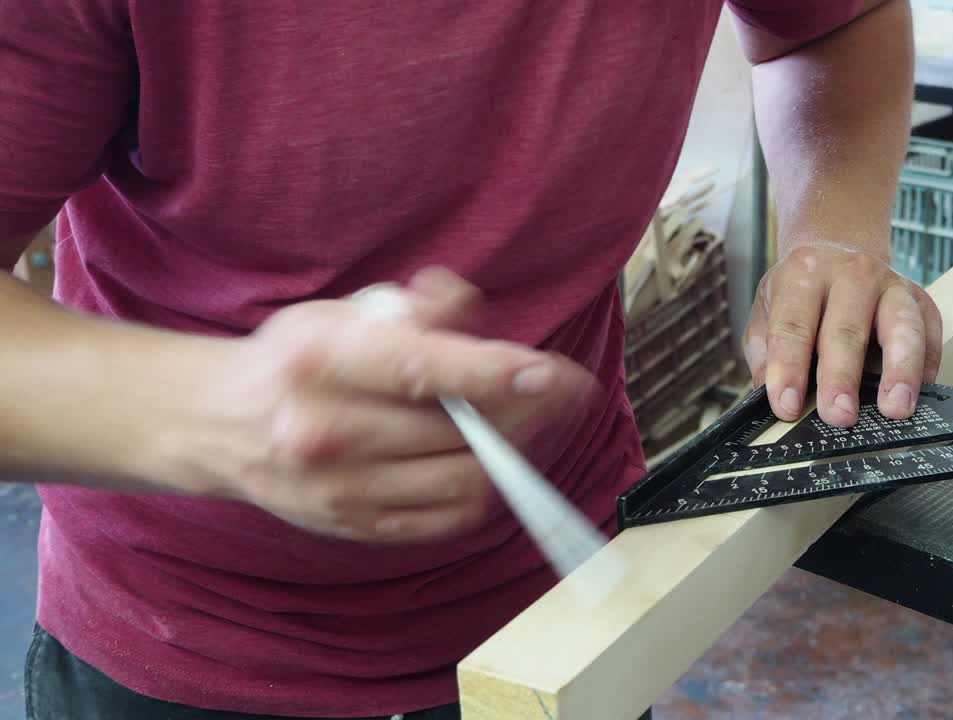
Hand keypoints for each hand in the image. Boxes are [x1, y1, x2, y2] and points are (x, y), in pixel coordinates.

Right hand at [186, 267, 597, 542]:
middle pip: (455, 430)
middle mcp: (325, 432)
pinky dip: (487, 489)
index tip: (547, 370)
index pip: (420, 370)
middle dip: (526, 409)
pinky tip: (497, 458)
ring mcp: (340, 489)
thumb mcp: (343, 313)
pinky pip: (448, 518)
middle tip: (564, 389)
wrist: (220, 427)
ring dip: (516, 451)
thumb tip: (470, 307)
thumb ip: (415, 309)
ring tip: (535, 420)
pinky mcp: (356, 526)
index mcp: (321, 363)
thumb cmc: (297, 360)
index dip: (492, 372)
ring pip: (463, 480)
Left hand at [742, 244, 941, 426]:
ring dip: (900, 371)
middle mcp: (851, 274)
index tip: (787, 405)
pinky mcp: (922, 301)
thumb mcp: (767, 310)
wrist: (837, 253)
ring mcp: (892, 285)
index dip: (788, 369)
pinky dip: (927, 368)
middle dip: (842, 377)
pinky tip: (918, 393)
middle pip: (847, 329)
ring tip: (894, 407)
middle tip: (839, 414)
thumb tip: (768, 397)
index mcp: (805, 274)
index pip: (793, 326)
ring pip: (901, 327)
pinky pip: (931, 335)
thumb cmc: (801, 292)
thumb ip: (764, 353)